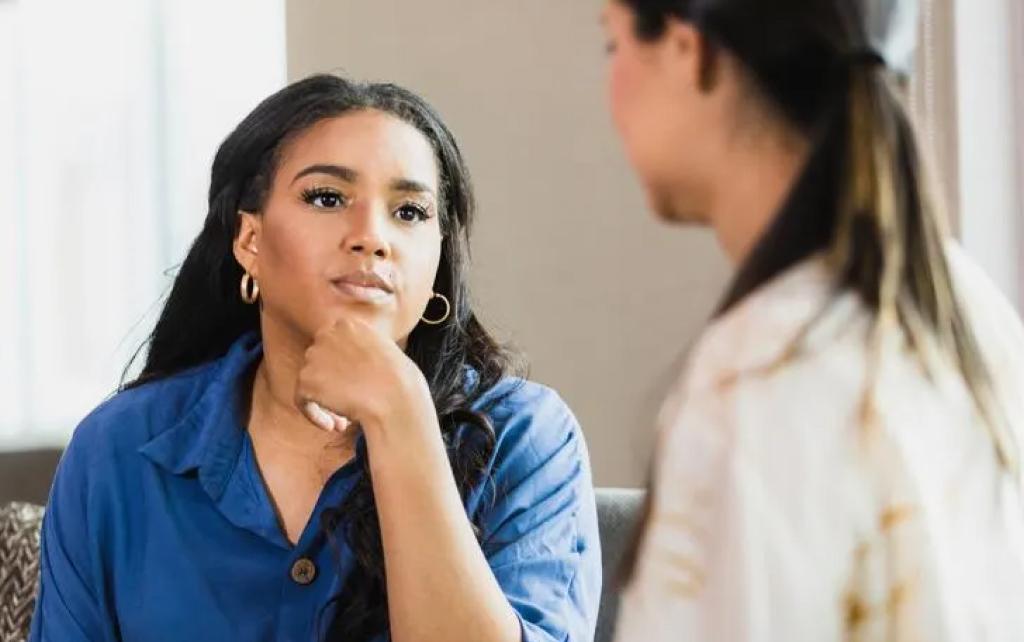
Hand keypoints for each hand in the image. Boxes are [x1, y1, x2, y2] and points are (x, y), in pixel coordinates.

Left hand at [295, 318, 436, 439]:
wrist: (396, 399)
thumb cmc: (399, 382)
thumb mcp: (382, 353)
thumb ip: (358, 352)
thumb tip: (342, 369)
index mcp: (347, 324)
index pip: (331, 346)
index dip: (339, 370)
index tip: (354, 387)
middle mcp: (327, 334)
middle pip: (318, 363)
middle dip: (331, 385)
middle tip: (347, 406)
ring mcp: (314, 355)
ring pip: (310, 382)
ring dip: (325, 402)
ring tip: (344, 421)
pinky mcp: (306, 379)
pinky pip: (302, 401)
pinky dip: (315, 416)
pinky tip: (334, 427)